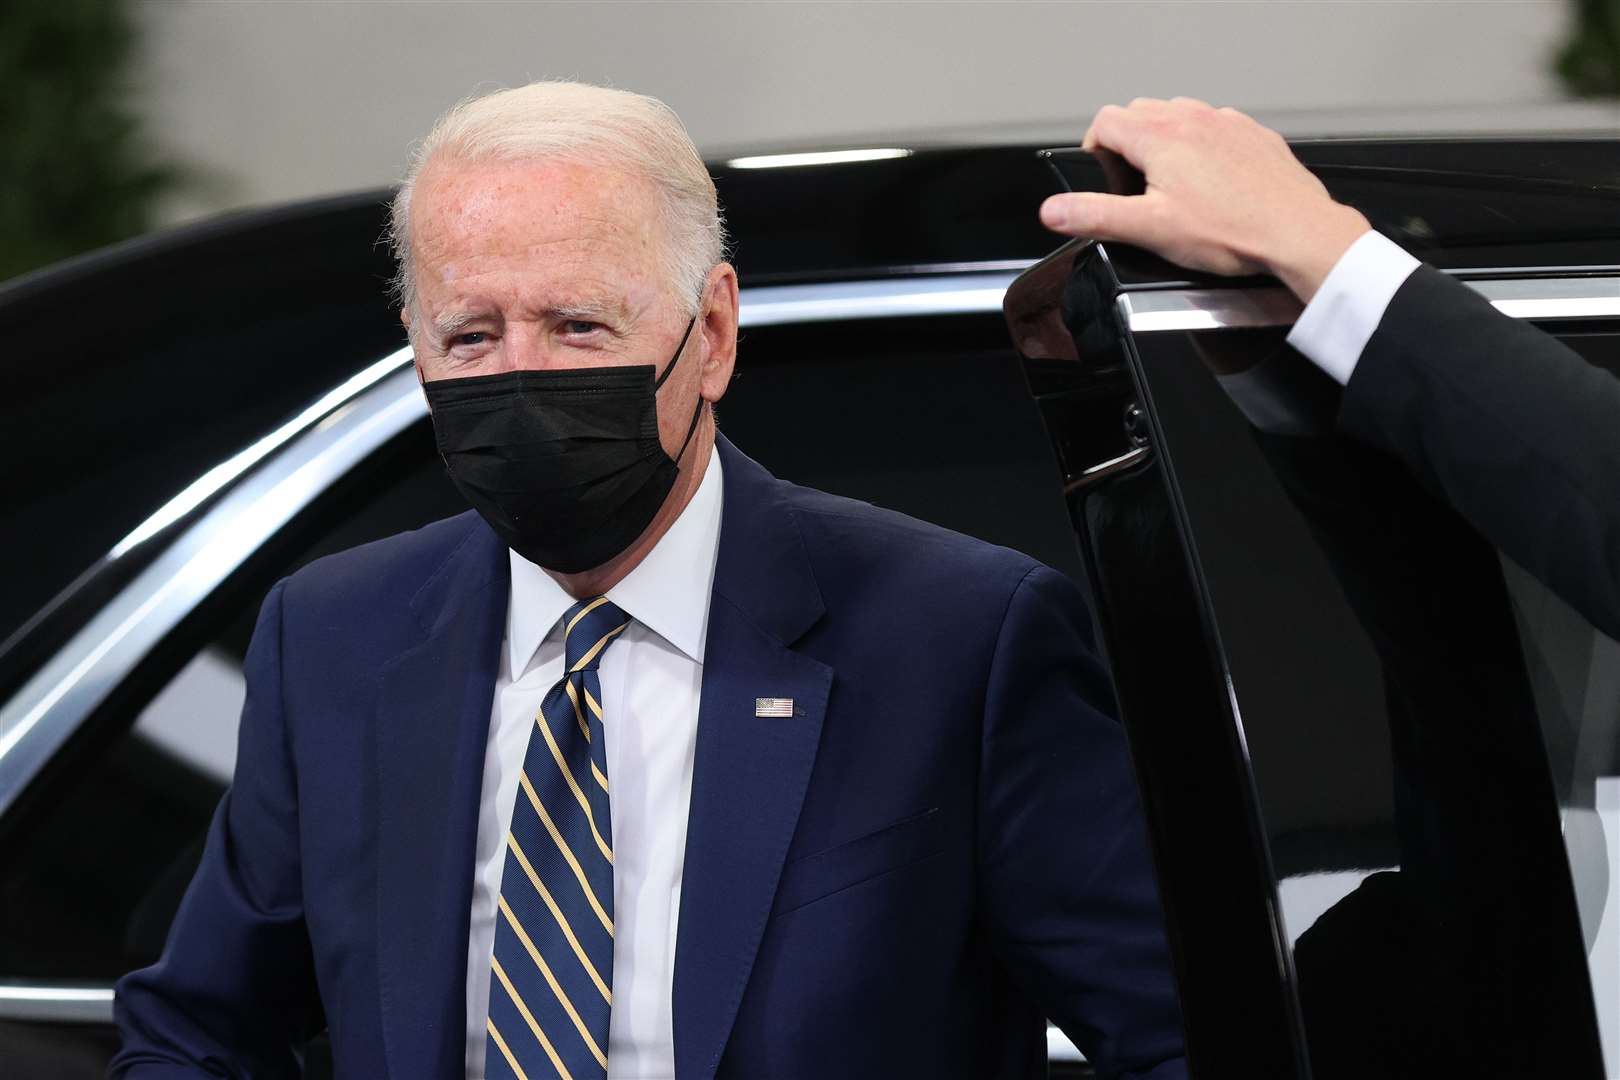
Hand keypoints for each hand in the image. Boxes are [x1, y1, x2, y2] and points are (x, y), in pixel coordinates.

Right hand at [1039, 98, 1371, 302]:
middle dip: (1127, 143)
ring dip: (1164, 140)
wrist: (1296, 232)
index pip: (1105, 121)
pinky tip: (1211, 182)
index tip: (1102, 175)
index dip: (1093, 149)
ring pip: (1178, 114)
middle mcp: (1193, 119)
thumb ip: (1096, 216)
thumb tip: (1053, 210)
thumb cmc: (1232, 232)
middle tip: (1133, 185)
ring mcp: (1226, 123)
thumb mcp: (1151, 230)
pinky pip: (1215, 126)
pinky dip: (1202, 145)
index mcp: (1161, 138)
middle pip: (1139, 112)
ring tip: (1171, 183)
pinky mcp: (1253, 135)